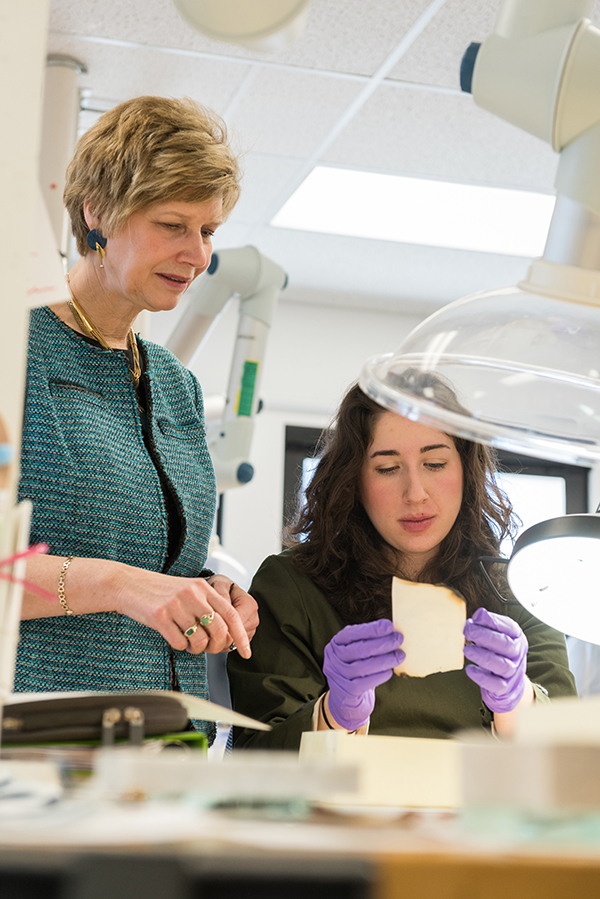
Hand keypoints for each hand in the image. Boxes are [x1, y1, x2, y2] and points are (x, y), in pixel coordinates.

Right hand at [112, 565, 251, 657]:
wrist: (128, 584)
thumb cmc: (161, 592)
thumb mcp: (188, 590)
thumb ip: (208, 606)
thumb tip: (228, 634)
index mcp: (203, 587)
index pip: (231, 614)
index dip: (241, 635)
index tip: (246, 652)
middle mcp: (192, 594)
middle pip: (218, 631)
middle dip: (216, 646)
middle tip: (208, 648)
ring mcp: (176, 605)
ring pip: (199, 640)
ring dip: (195, 647)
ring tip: (187, 640)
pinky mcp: (160, 616)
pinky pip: (179, 643)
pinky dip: (179, 645)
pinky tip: (172, 635)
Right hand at [323, 619, 404, 730]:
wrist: (346, 698)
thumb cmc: (357, 668)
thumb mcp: (357, 651)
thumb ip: (368, 641)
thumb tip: (392, 631)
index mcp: (336, 644)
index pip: (351, 634)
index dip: (371, 630)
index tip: (389, 626)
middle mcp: (333, 659)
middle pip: (358, 650)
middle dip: (381, 643)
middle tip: (399, 639)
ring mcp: (338, 676)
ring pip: (362, 667)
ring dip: (384, 660)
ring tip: (400, 655)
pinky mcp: (346, 692)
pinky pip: (364, 683)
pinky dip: (379, 676)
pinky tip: (389, 671)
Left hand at [463, 607, 527, 712]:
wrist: (509, 683)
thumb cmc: (498, 653)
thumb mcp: (495, 637)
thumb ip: (487, 626)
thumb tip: (478, 616)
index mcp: (516, 637)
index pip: (510, 627)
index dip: (494, 621)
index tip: (477, 616)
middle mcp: (517, 654)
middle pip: (506, 645)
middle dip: (486, 636)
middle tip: (468, 630)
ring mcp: (513, 672)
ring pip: (502, 665)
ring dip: (483, 656)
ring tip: (467, 650)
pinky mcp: (505, 688)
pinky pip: (496, 684)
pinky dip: (482, 677)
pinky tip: (470, 669)